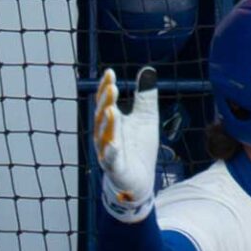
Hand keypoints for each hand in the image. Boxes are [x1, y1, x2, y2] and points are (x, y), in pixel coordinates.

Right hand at [93, 66, 159, 222]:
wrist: (140, 179)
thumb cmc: (139, 147)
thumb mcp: (147, 117)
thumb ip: (145, 96)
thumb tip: (148, 70)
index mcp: (112, 121)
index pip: (105, 101)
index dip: (106, 87)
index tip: (110, 72)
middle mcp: (105, 134)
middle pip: (102, 115)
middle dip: (105, 101)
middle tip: (111, 87)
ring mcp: (108, 151)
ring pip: (104, 135)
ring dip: (107, 123)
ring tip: (112, 109)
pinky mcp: (115, 168)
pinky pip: (110, 159)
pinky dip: (111, 151)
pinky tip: (114, 144)